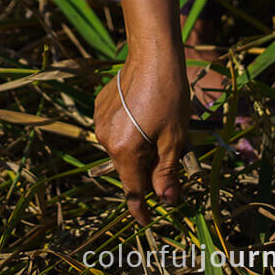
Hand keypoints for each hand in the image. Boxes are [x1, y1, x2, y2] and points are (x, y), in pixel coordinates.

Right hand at [94, 45, 190, 224]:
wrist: (153, 52)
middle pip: (128, 170)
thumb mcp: (175, 137)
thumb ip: (167, 172)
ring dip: (138, 149)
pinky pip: (115, 130)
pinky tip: (143, 113)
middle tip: (168, 156)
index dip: (141, 209)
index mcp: (124, 150)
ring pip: (122, 150)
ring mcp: (100, 122)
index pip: (132, 191)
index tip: (148, 221)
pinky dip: (129, 130)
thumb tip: (167, 200)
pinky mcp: (100, 107)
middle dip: (146, 172)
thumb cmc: (169, 94)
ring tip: (158, 126)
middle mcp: (105, 139)